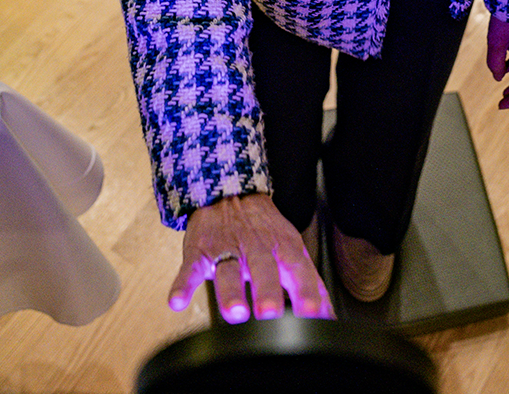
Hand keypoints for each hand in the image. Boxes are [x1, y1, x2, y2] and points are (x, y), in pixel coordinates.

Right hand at [169, 194, 330, 321]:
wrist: (228, 189)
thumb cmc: (264, 229)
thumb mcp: (292, 249)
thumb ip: (309, 285)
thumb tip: (330, 319)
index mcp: (284, 247)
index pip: (298, 269)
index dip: (306, 291)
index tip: (313, 314)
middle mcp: (257, 248)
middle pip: (263, 269)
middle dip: (267, 292)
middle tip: (270, 314)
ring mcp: (226, 249)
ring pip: (228, 270)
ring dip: (230, 291)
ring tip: (234, 312)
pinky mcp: (199, 251)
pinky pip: (189, 268)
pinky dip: (181, 284)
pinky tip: (177, 301)